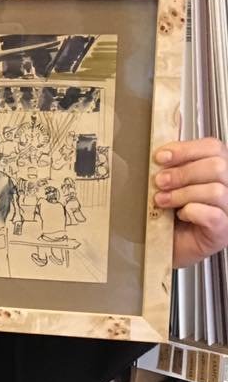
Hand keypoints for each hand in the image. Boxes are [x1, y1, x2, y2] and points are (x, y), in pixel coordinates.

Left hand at [153, 137, 227, 268]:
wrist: (161, 245)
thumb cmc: (166, 214)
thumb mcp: (167, 182)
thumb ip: (171, 161)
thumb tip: (164, 136)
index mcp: (216, 171)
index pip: (214, 147)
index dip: (185, 149)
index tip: (160, 157)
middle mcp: (227, 187)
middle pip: (217, 166)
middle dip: (182, 172)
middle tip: (160, 182)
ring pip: (216, 190)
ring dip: (182, 193)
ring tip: (162, 201)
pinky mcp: (222, 231)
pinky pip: (213, 215)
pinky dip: (192, 211)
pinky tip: (180, 215)